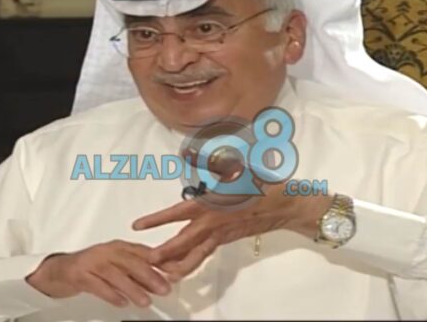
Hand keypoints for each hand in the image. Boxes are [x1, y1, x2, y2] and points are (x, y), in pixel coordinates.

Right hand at [26, 240, 171, 307]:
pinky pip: (96, 284)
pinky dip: (110, 294)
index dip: (160, 262)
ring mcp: (92, 262)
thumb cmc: (93, 268)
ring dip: (132, 287)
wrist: (60, 270)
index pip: (143, 252)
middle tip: (164, 289)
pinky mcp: (79, 274)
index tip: (176, 272)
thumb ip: (139, 269)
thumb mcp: (117, 265)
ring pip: (115, 274)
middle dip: (149, 275)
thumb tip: (165, 277)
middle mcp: (106, 251)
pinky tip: (121, 303)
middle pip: (130, 261)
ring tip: (146, 301)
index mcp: (119, 247)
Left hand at [132, 148, 331, 281]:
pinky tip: (183, 265)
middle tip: (145, 260)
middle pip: (183, 242)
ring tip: (161, 272)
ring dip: (177, 263)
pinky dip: (193, 260)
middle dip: (164, 252)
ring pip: (195, 254)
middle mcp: (215, 222)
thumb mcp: (237, 168)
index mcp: (212, 204)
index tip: (138, 225)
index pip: (178, 213)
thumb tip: (187, 153)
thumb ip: (209, 162)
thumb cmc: (264, 183)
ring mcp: (222, 234)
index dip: (157, 220)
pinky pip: (207, 253)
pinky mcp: (230, 239)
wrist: (289, 204)